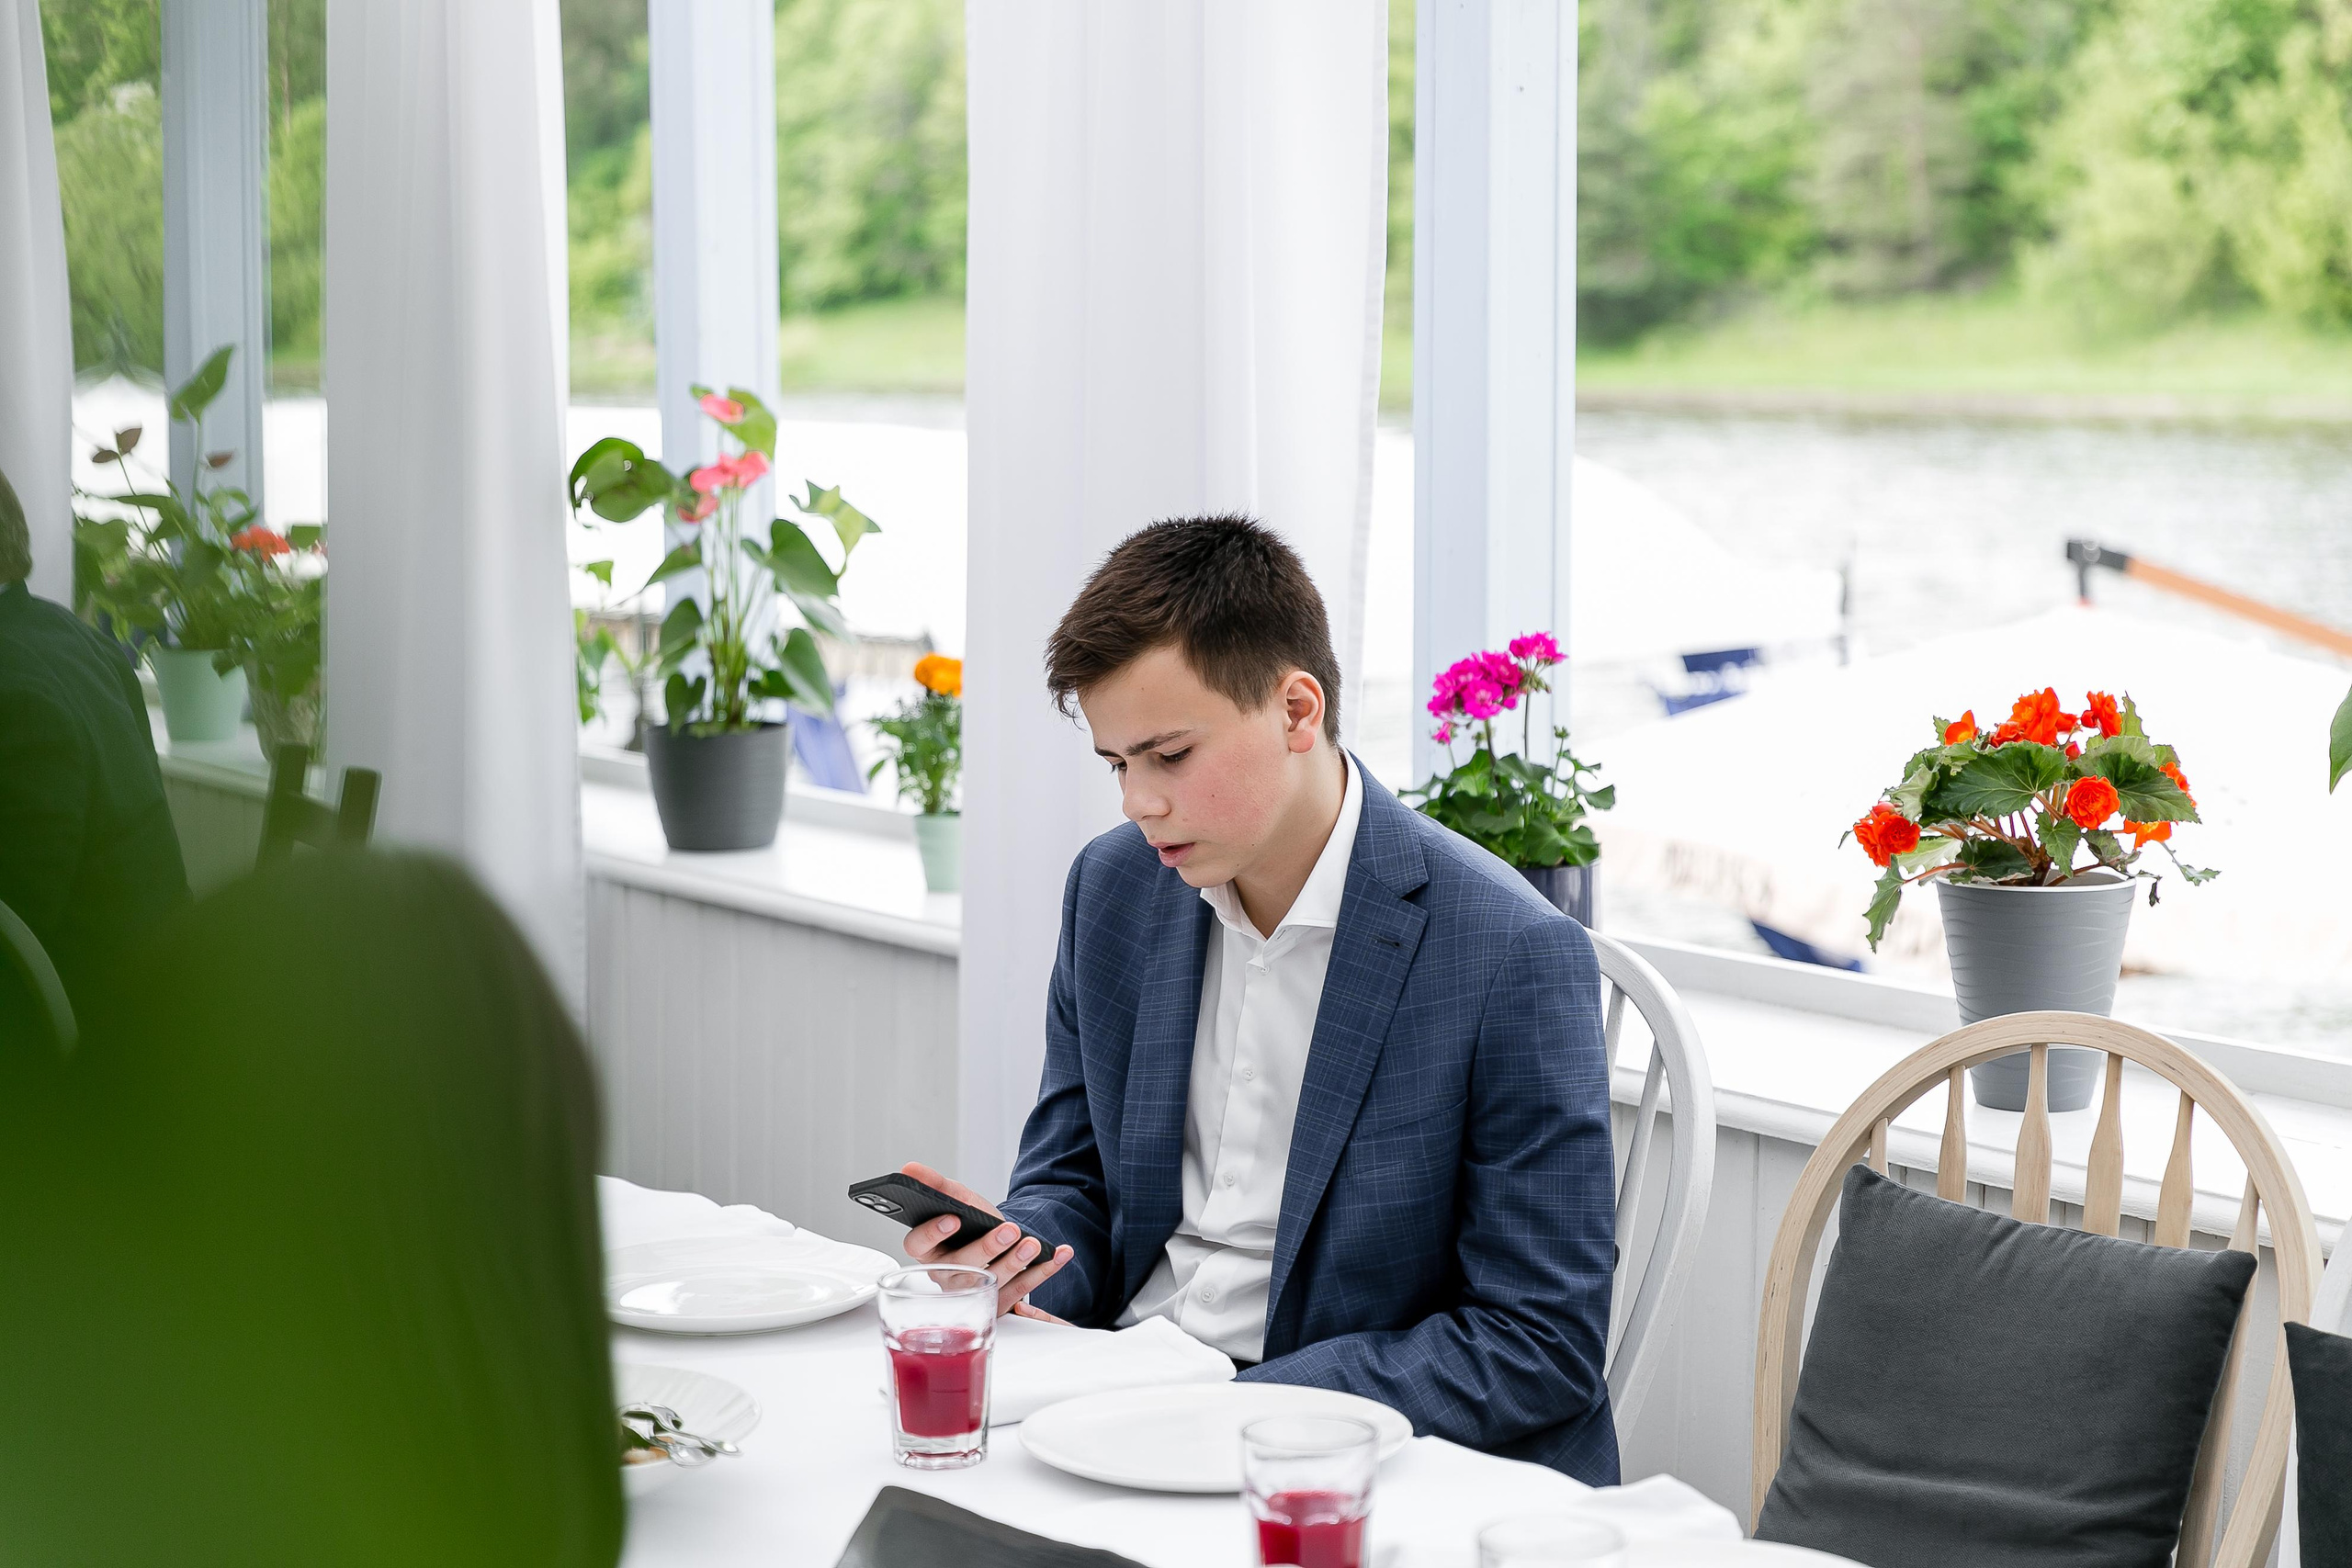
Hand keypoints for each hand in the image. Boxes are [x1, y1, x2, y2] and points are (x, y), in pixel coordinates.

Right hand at [897, 1161, 1074, 1317]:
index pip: (918, 1245)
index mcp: (929, 1250)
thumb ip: (934, 1184)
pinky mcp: (996, 1303)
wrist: (998, 1240)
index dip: (933, 1233)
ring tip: (1032, 1243)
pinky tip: (1057, 1254)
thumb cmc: (971, 1223)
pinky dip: (1042, 1272)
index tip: (953, 1218)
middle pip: (961, 1269)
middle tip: (1009, 1230)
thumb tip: (909, 1168)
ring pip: (991, 1283)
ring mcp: (971, 1293)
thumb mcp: (956, 1198)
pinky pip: (1020, 1292)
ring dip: (1015, 1262)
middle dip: (987, 1249)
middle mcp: (946, 1276)